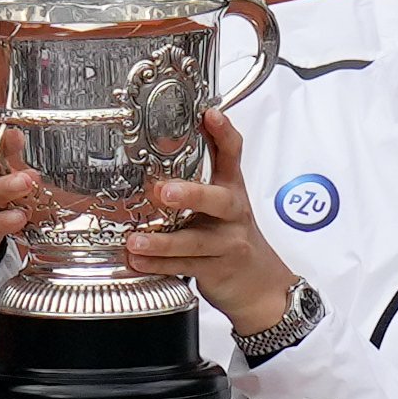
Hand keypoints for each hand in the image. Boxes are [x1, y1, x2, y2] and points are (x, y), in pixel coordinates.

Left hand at [127, 107, 295, 335]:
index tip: (210, 114)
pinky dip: (159, 266)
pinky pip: (186, 268)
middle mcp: (233, 214)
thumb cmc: (233, 236)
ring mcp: (227, 244)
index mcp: (232, 190)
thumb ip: (205, 170)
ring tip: (136, 240)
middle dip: (193, 195)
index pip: (233, 155)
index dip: (223, 133)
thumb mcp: (225, 200)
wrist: (261, 284)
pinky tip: (138, 261)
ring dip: (163, 242)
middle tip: (164, 191)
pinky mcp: (217, 271)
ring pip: (195, 242)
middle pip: (219, 200)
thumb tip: (176, 134)